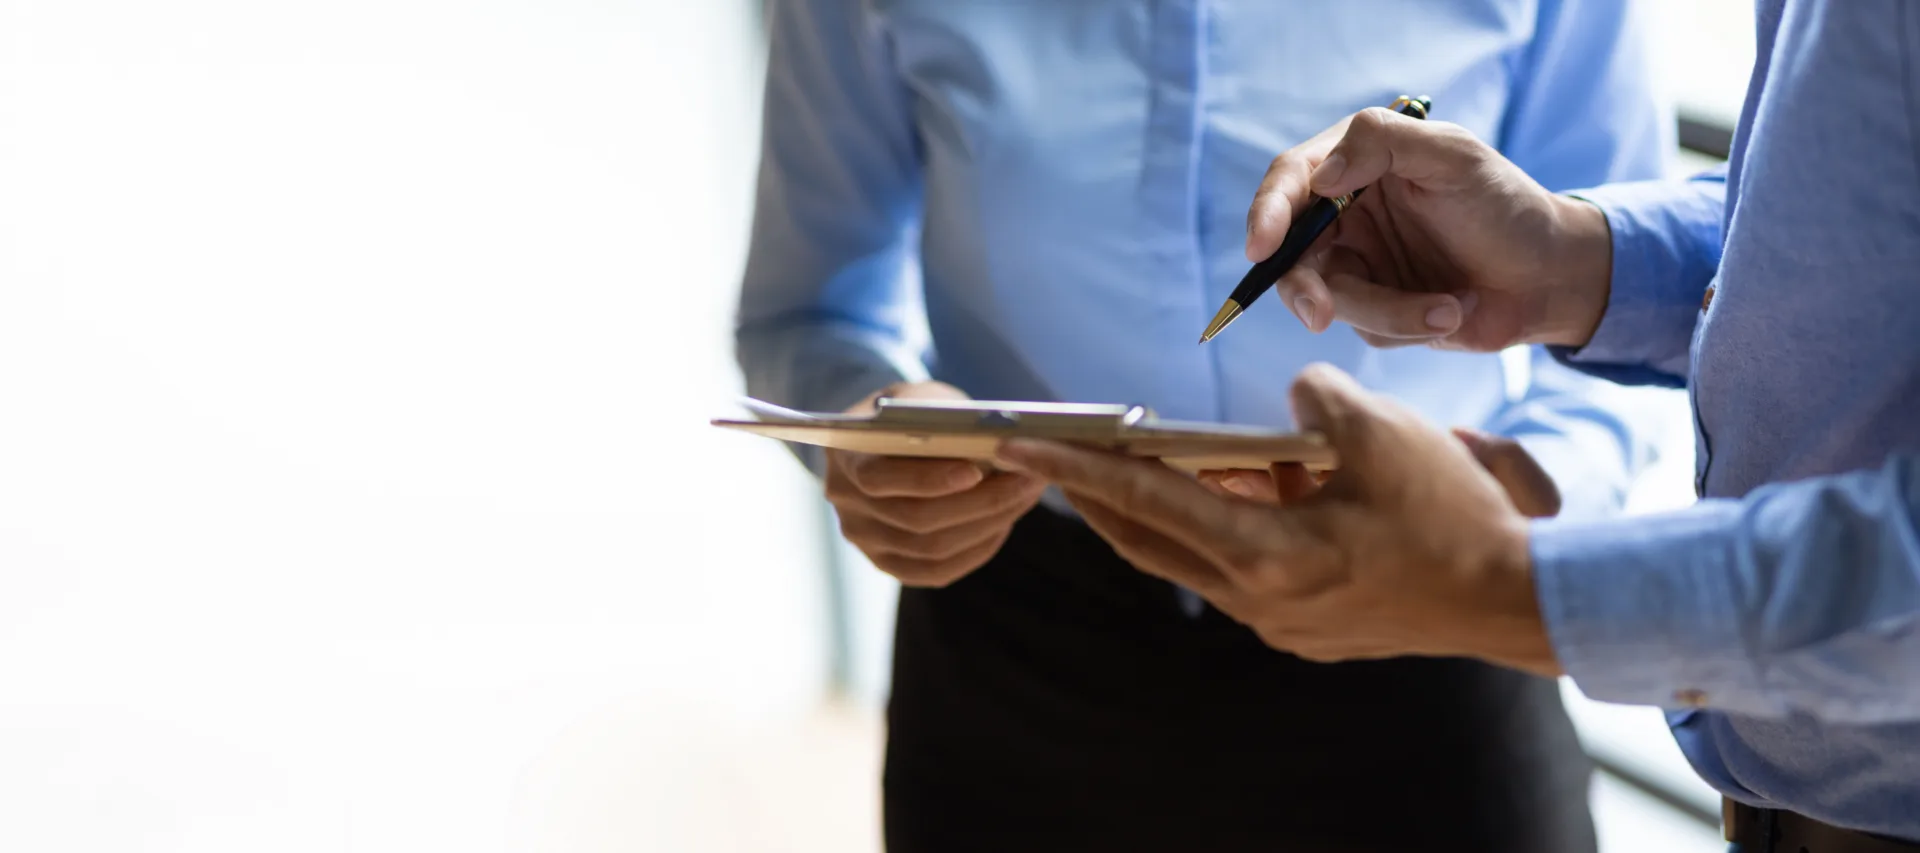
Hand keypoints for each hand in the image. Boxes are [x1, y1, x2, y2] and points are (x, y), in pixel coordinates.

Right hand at [824, 381, 1046, 586]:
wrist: (889, 436)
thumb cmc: (912, 410)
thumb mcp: (921, 398)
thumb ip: (940, 417)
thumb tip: (991, 444)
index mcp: (843, 455)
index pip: (879, 478)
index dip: (927, 479)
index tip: (976, 470)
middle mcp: (845, 504)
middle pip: (914, 519)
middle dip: (979, 502)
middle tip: (1027, 480)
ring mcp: (864, 539)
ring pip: (931, 548)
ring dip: (988, 524)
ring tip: (1025, 496)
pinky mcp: (888, 563)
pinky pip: (936, 571)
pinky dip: (976, 549)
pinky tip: (1003, 523)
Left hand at [996, 364, 1558, 675]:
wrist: (1517, 600)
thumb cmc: (1453, 514)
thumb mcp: (1381, 432)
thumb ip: (1316, 403)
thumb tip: (1291, 407)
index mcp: (1262, 554)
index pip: (1144, 501)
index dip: (1076, 468)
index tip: (1019, 447)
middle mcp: (1256, 600)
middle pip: (1148, 541)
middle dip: (1095, 497)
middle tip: (1048, 459)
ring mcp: (1280, 622)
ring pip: (1194, 558)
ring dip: (1163, 512)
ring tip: (1130, 465)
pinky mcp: (1307, 628)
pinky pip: (1240, 571)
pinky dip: (1222, 529)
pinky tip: (1230, 492)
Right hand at [1244, 107, 1614, 350]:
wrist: (1551, 276)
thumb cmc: (1507, 205)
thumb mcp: (1453, 156)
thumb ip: (1382, 143)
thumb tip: (1319, 176)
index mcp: (1355, 164)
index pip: (1291, 182)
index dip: (1267, 213)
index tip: (1262, 247)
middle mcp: (1344, 214)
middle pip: (1289, 253)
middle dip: (1303, 288)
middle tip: (1322, 314)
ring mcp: (1356, 265)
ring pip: (1327, 300)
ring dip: (1388, 311)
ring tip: (1452, 308)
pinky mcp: (1374, 312)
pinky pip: (1365, 329)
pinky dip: (1410, 325)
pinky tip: (1455, 311)